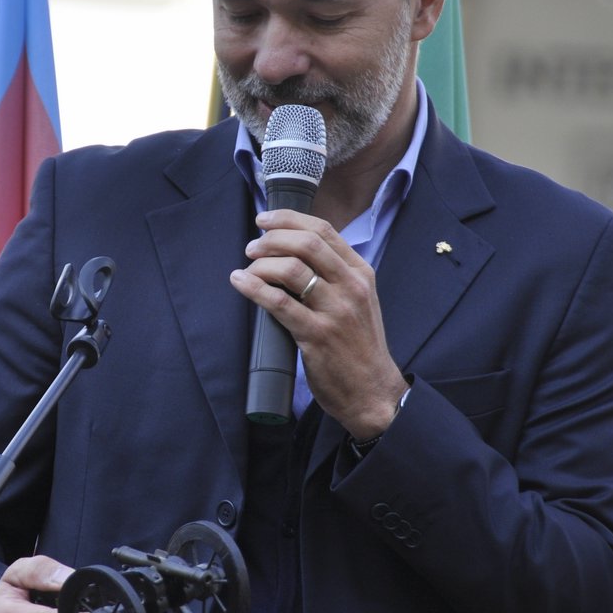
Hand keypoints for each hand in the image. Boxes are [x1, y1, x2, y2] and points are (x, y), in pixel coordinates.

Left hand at [230, 209, 406, 440]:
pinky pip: (279, 302)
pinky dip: (254, 288)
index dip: (288, 219)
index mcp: (361, 273)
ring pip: (291, 270)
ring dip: (261, 263)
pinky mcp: (316, 335)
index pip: (323, 230)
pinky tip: (240, 282)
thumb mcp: (358, 301)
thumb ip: (335, 276)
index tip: (265, 220)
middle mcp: (351, 287)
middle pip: (306, 243)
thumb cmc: (359, 347)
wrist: (373, 392)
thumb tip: (293, 252)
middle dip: (271, 239)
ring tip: (247, 269)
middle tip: (252, 247)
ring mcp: (335, 311)